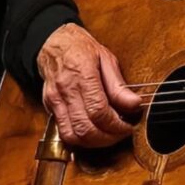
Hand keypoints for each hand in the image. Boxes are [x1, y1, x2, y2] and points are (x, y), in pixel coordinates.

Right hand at [36, 23, 146, 147]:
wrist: (53, 42)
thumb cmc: (81, 48)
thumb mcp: (106, 58)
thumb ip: (119, 85)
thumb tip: (135, 104)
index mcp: (82, 74)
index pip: (99, 111)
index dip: (117, 125)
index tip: (129, 126)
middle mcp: (65, 90)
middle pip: (86, 128)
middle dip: (108, 137)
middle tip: (122, 133)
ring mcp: (55, 100)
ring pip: (73, 136)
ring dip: (94, 142)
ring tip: (109, 135)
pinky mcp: (49, 107)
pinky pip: (64, 133)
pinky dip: (80, 139)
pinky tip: (93, 132)